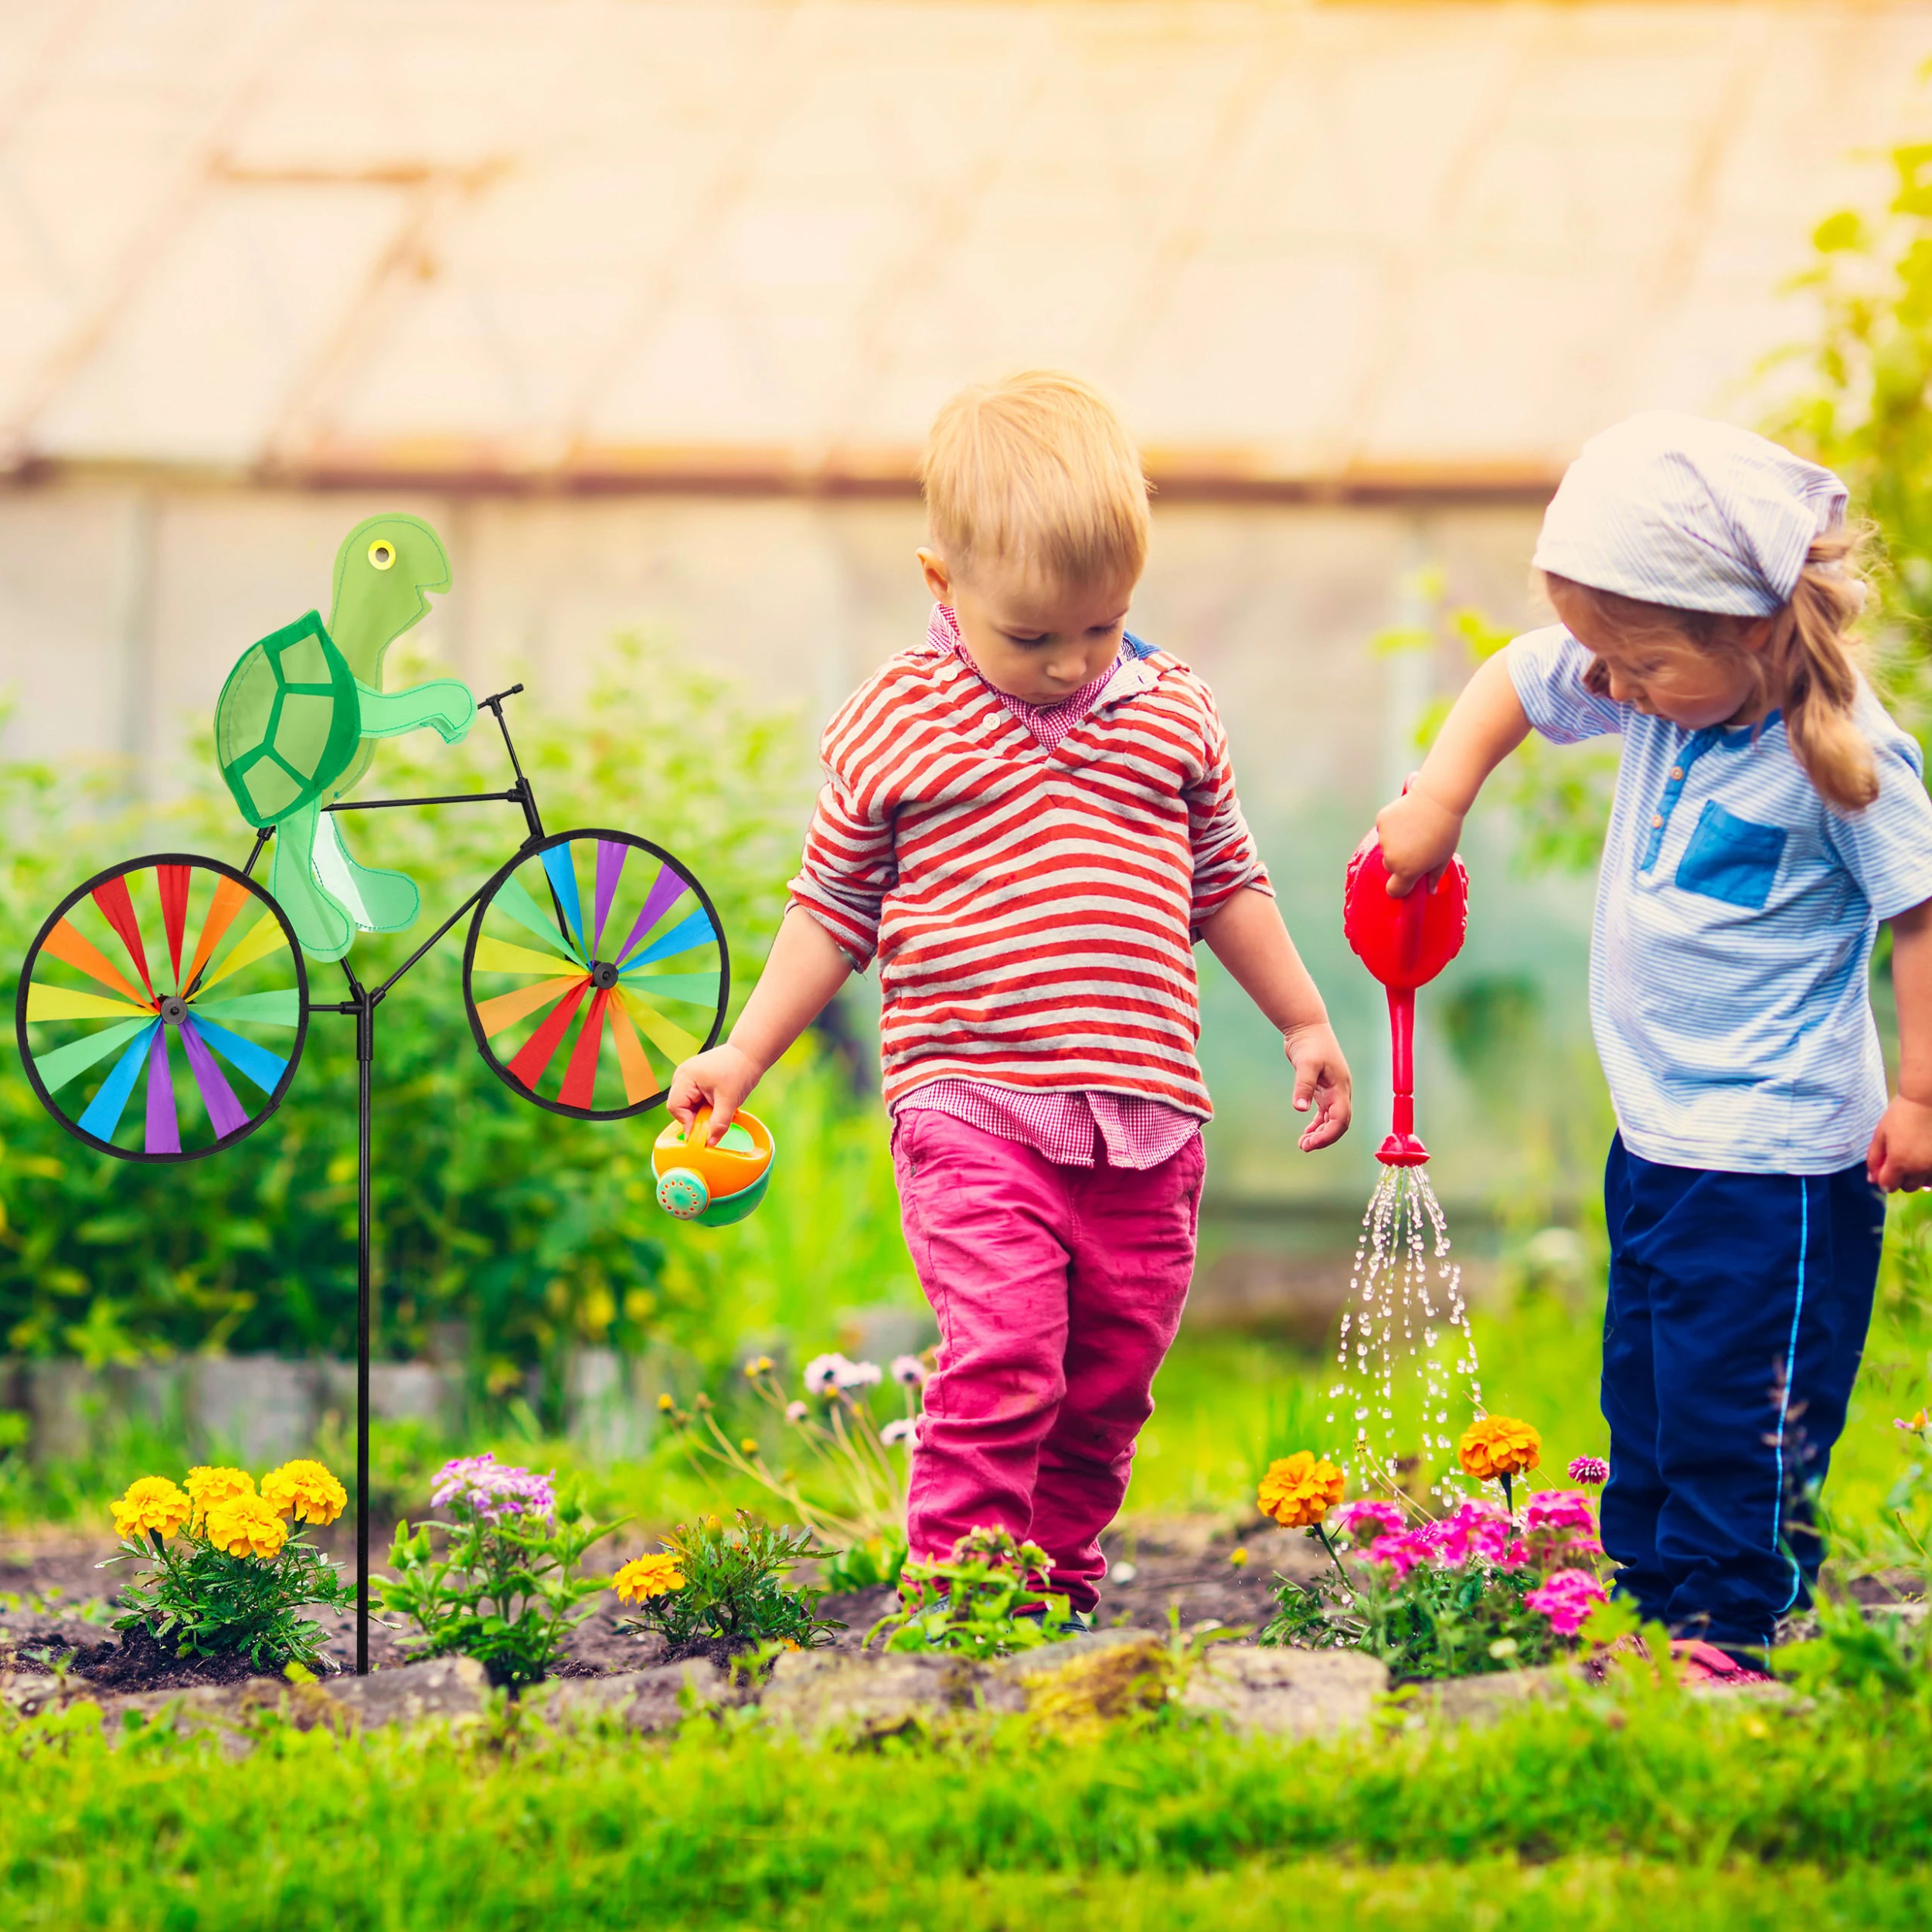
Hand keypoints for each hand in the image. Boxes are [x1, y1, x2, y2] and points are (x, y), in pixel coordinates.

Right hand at [667, 1043, 762, 1144]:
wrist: (749, 1054)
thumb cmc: (739, 1070)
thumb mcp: (730, 1100)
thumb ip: (719, 1123)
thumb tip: (710, 1143)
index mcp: (686, 1077)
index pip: (676, 1107)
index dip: (688, 1123)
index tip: (703, 1134)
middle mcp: (682, 1075)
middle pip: (679, 1107)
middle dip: (695, 1117)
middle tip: (713, 1120)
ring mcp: (688, 1076)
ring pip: (687, 1105)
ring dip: (701, 1112)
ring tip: (719, 1108)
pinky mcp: (695, 1079)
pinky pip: (694, 1099)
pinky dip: (704, 1106)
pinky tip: (718, 1103)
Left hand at [1284, 1020, 1351, 1150]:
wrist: (1307, 1026)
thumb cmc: (1309, 1042)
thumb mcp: (1306, 1063)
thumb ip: (1303, 1086)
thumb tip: (1300, 1109)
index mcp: (1340, 1088)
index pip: (1341, 1119)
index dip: (1329, 1135)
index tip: (1311, 1144)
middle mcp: (1340, 1091)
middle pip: (1339, 1123)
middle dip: (1324, 1138)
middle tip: (1304, 1146)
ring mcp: (1333, 1090)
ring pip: (1331, 1119)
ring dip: (1320, 1133)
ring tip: (1303, 1144)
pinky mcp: (1323, 1088)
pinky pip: (1324, 1112)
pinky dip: (1317, 1123)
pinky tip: (1307, 1131)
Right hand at [1374, 784, 1464, 897]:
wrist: (1438, 800)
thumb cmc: (1446, 831)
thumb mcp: (1444, 858)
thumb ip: (1434, 877)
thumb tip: (1431, 890)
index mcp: (1408, 871)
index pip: (1394, 890)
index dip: (1400, 888)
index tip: (1406, 881)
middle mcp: (1392, 858)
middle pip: (1390, 866)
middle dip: (1400, 861)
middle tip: (1417, 847)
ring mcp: (1384, 840)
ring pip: (1386, 847)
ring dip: (1395, 842)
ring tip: (1414, 829)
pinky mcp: (1381, 822)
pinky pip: (1384, 829)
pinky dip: (1392, 826)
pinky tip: (1407, 818)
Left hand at [1868, 1094, 1931, 1190]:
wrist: (1928, 1100)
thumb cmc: (1901, 1114)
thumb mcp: (1881, 1134)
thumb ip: (1874, 1158)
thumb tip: (1871, 1179)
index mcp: (1899, 1162)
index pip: (1888, 1185)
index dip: (1883, 1179)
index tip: (1884, 1169)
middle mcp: (1920, 1168)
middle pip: (1907, 1187)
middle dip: (1900, 1179)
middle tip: (1900, 1161)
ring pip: (1925, 1184)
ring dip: (1918, 1177)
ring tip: (1915, 1159)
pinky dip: (1930, 1173)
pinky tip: (1926, 1159)